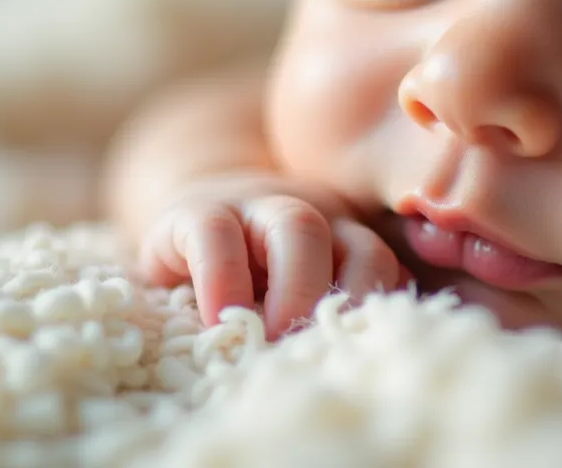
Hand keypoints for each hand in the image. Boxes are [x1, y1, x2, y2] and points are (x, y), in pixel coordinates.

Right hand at [139, 173, 408, 337]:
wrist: (181, 223)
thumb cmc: (244, 276)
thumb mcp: (286, 295)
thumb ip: (326, 310)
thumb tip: (358, 351)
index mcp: (342, 241)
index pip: (380, 266)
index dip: (374, 306)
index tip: (360, 352)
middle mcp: (312, 219)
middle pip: (356, 245)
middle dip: (345, 302)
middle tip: (320, 353)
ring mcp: (258, 207)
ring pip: (298, 226)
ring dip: (296, 288)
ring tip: (274, 338)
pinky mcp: (197, 210)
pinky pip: (216, 234)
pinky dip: (222, 278)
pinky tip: (217, 319)